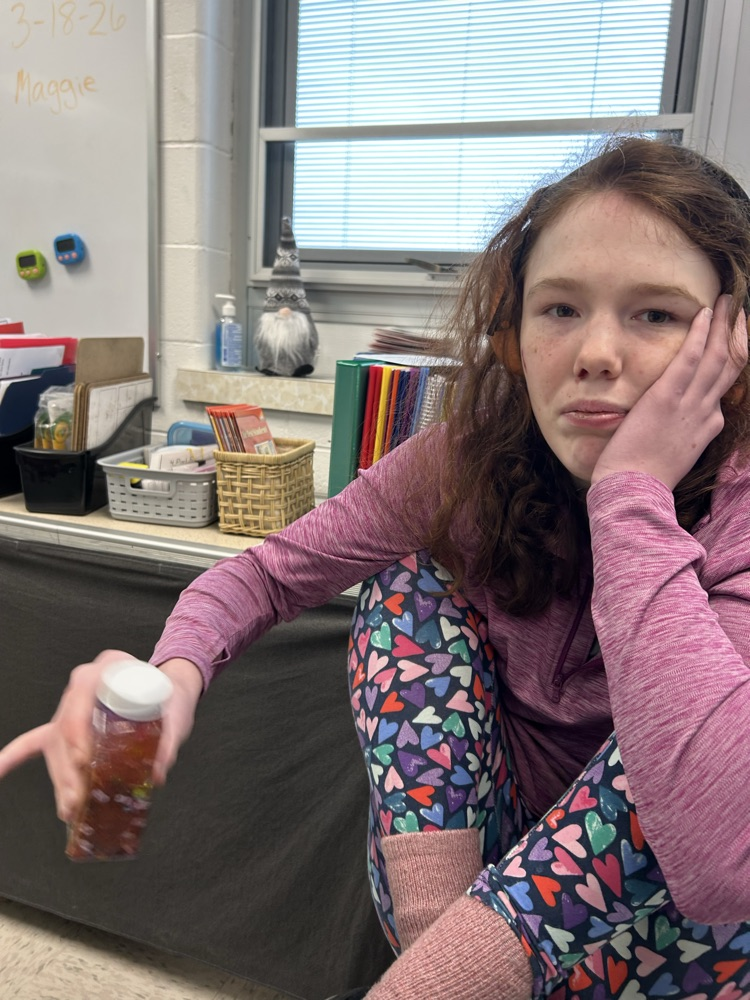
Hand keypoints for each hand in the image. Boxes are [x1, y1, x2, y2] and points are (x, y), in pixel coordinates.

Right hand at [0, 650, 202, 823]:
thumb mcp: (178, 713)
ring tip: (68, 808)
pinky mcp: (66, 725)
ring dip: (59, 779)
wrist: (169, 691)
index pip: (81, 697)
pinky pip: (34, 740)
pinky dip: (14, 756)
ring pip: (53, 743)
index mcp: (108, 667)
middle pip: (64, 728)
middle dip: (68, 769)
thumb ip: (170, 741)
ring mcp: (71, 705)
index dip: (78, 732)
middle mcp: (83, 684)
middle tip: (78, 799)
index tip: (85, 761)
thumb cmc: (170, 698)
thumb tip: (156, 774)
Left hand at [591, 295, 747, 488]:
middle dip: (736, 335)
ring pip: (716, 358)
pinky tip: (704, 314)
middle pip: (729, 366)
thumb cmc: (643, 477)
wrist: (633, 490)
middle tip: (739, 310)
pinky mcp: (667, 398)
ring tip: (726, 302)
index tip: (732, 342)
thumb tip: (676, 424)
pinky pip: (690, 359)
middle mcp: (705, 412)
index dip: (730, 361)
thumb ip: (680, 435)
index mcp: (707, 426)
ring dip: (723, 326)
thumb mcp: (673, 455)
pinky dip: (700, 335)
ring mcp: (689, 405)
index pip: (722, 388)